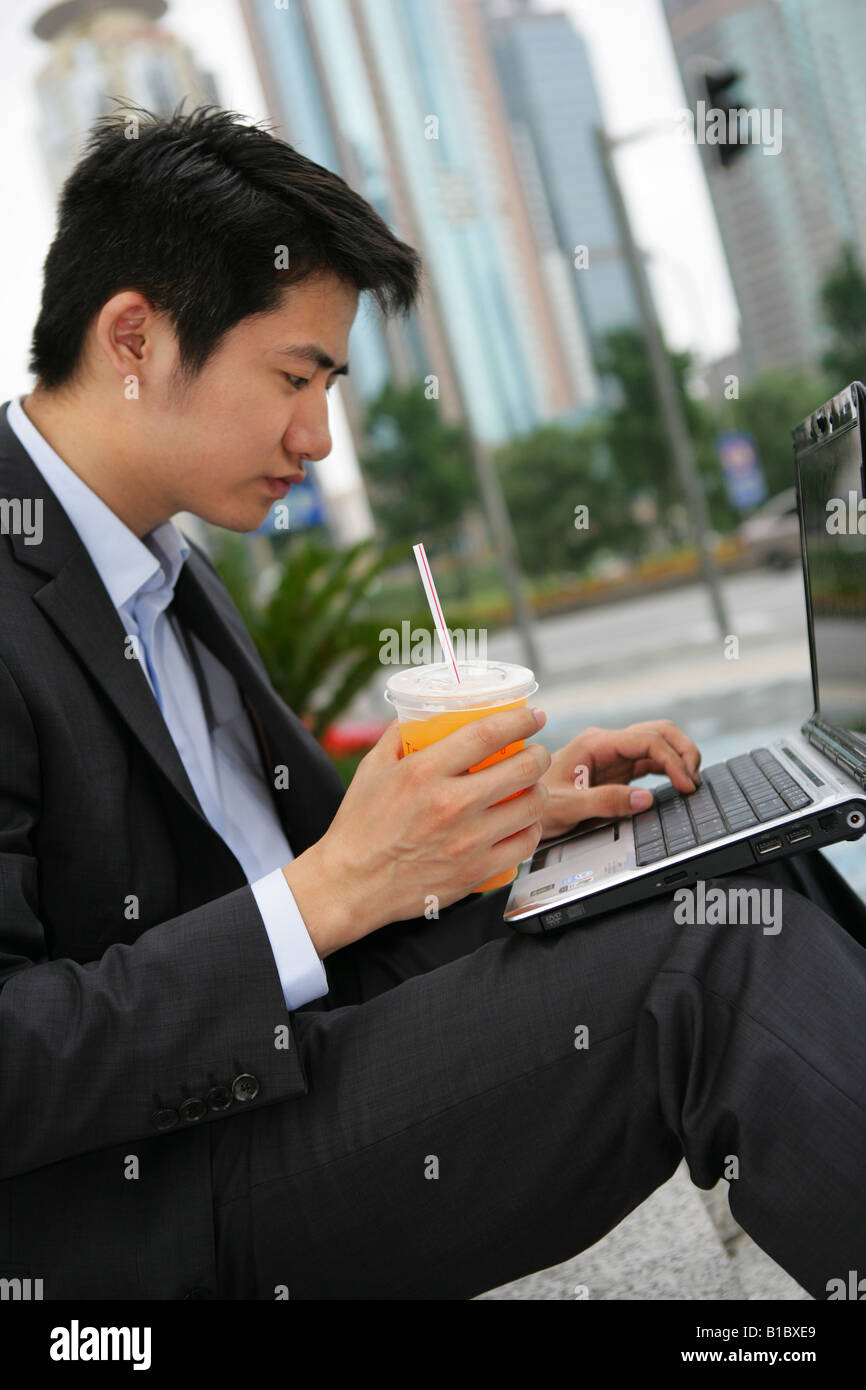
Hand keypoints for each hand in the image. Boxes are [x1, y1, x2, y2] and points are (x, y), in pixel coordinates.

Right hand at [285, 707, 551, 954]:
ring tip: (531, 787)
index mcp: (424, 772)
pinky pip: (524, 844)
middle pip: (522, 769)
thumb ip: (399, 737)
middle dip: (537, 754)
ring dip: (538, 791)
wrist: (352, 885)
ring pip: (531, 806)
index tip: (532, 716)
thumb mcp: (372, 770)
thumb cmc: (359, 828)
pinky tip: (524, 823)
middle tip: (534, 752)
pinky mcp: (476, 871)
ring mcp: (468, 841)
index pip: (488, 734)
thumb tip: (422, 715)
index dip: (520, 720)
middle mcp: (451, 804)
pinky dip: (531, 829)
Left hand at [537, 719, 700, 840]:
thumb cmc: (536, 805)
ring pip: (658, 744)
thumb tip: (645, 798)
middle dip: (682, 750)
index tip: (686, 784)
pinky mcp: (616, 769)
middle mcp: (606, 743)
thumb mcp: (568, 807)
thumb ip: (606, 802)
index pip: (646, 740)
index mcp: (595, 743)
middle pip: (658, 732)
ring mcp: (613, 755)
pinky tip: (677, 784)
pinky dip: (669, 769)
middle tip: (695, 779)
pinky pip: (650, 761)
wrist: (518, 808)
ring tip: (691, 783)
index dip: (673, 759)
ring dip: (679, 758)